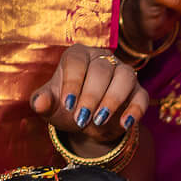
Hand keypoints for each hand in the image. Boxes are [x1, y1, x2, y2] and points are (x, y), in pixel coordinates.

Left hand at [31, 45, 150, 149]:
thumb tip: (39, 103)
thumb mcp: (51, 106)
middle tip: (81, 119)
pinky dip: (135, 110)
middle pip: (101, 70)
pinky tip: (124, 124)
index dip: (73, 82)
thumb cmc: (67, 107)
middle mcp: (102, 58)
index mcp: (78, 55)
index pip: (77, 61)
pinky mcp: (138, 91)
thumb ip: (43, 102)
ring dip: (112, 100)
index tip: (67, 105)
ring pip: (125, 77)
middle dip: (91, 96)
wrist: (87, 122)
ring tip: (99, 120)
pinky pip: (142, 96)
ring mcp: (123, 73)